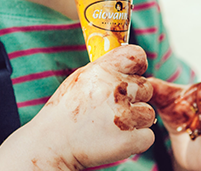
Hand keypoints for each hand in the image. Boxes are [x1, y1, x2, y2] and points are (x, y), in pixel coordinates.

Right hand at [26, 45, 156, 169]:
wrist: (52, 144)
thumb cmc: (65, 112)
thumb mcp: (80, 80)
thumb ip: (105, 69)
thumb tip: (128, 64)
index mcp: (101, 71)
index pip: (136, 56)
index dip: (138, 67)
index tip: (132, 76)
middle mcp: (114, 89)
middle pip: (146, 88)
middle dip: (135, 99)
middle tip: (112, 109)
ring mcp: (123, 115)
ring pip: (148, 113)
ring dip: (135, 121)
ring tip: (111, 126)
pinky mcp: (130, 139)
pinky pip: (148, 136)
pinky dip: (136, 140)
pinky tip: (115, 139)